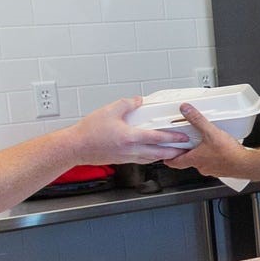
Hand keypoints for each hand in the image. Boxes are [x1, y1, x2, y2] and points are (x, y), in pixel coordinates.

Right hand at [64, 97, 192, 164]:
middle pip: (158, 153)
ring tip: (173, 153)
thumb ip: (127, 103)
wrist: (74, 147)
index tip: (183, 137)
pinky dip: (151, 158)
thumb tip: (138, 100)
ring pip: (151, 158)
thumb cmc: (88, 132)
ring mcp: (126, 157)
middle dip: (174, 152)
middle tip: (185, 150)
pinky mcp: (121, 160)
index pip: (157, 138)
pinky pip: (141, 160)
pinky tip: (153, 155)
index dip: (172, 137)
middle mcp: (130, 150)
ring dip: (164, 156)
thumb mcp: (109, 110)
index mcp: (129, 137)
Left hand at [169, 104, 252, 180]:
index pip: (175, 162)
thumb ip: (197, 120)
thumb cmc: (229, 153)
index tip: (165, 157)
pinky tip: (220, 152)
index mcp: (194, 158)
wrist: (245, 164)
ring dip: (201, 156)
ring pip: (201, 163)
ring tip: (205, 146)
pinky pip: (214, 165)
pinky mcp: (222, 170)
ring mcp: (212, 170)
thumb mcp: (211, 132)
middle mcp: (201, 166)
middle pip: (188, 161)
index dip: (169, 159)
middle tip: (186, 146)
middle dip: (187, 153)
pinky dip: (214, 159)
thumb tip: (186, 110)